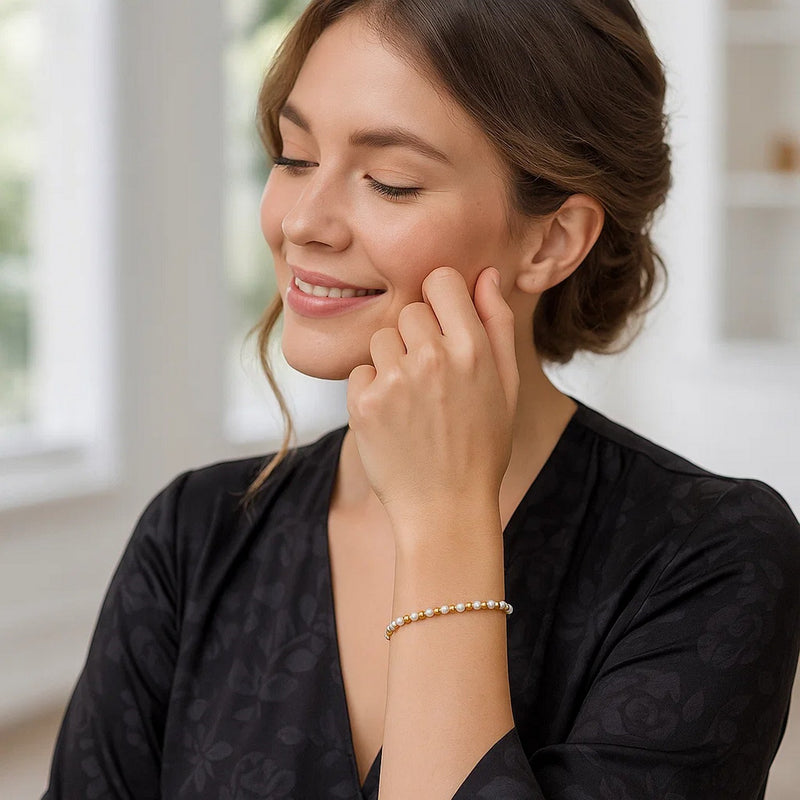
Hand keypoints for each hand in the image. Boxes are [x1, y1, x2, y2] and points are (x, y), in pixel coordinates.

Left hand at [346, 266, 519, 539]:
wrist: (445, 508)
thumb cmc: (481, 447)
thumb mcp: (506, 385)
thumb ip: (496, 323)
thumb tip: (484, 273)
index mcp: (473, 348)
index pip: (441, 280)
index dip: (440, 300)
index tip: (443, 325)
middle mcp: (433, 357)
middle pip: (409, 309)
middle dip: (417, 335)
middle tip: (430, 377)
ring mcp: (395, 380)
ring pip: (381, 338)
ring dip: (392, 361)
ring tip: (412, 401)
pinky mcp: (364, 404)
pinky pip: (361, 372)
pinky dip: (371, 391)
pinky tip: (393, 418)